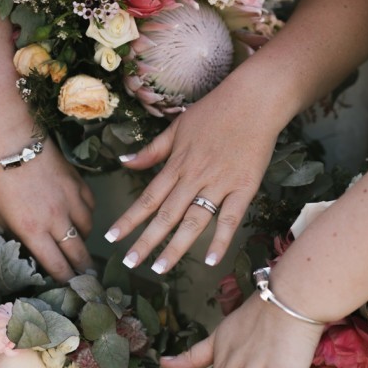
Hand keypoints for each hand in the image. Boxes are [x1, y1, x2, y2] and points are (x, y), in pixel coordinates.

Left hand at [0, 139, 95, 281]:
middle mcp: (57, 220)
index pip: (57, 266)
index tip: (68, 284)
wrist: (9, 138)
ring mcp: (71, 201)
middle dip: (82, 267)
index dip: (64, 279)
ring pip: (87, 230)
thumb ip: (17, 232)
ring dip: (82, 238)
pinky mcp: (78, 183)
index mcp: (33, 231)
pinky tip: (78, 215)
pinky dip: (86, 215)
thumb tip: (28, 244)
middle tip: (83, 274)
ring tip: (76, 241)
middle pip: (79, 253)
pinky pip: (89, 207)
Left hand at [104, 85, 279, 272]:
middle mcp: (193, 177)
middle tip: (130, 263)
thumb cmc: (215, 110)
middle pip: (165, 215)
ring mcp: (219, 184)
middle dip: (145, 241)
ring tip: (159, 269)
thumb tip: (124, 161)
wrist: (255, 99)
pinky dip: (220, 240)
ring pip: (193, 221)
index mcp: (176, 164)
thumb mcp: (177, 127)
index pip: (147, 198)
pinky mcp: (244, 188)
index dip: (129, 219)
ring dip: (175, 247)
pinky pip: (230, 219)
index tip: (112, 237)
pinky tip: (209, 261)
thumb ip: (152, 151)